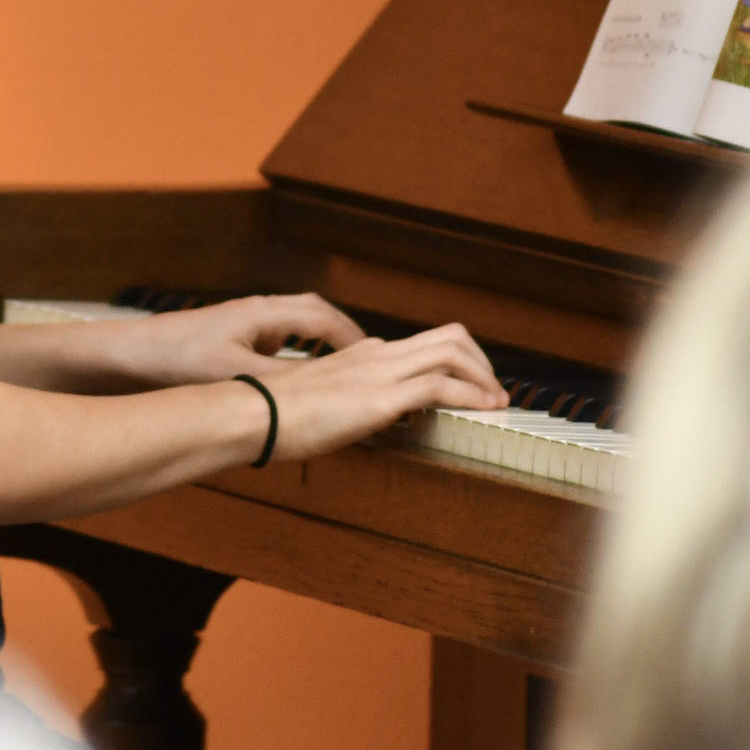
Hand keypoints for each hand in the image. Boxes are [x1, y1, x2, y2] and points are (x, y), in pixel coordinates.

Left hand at [117, 294, 366, 387]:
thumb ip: (282, 379)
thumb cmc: (178, 360)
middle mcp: (256, 311)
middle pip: (313, 312)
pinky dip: (294, 351)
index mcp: (263, 313)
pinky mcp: (227, 337)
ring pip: (293, 324)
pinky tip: (292, 376)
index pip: (323, 317)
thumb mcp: (236, 374)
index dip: (354, 337)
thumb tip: (326, 386)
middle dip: (343, 334)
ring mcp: (241, 322)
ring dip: (319, 341)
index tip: (379, 358)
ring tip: (341, 368)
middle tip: (369, 359)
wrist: (128, 356)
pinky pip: (274, 337)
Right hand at [252, 324, 505, 461]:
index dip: (455, 360)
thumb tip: (352, 410)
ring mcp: (380, 372)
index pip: (421, 343)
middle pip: (449, 336)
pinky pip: (441, 386)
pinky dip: (473, 395)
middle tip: (493, 390)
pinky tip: (485, 410)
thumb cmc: (273, 412)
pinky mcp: (380, 397)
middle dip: (481, 361)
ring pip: (452, 351)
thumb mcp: (315, 396)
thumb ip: (340, 395)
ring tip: (497, 400)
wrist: (253, 413)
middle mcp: (376, 354)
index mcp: (361, 354)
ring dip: (484, 375)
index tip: (468, 384)